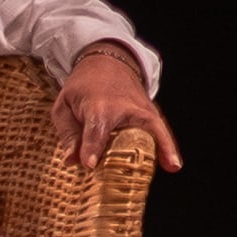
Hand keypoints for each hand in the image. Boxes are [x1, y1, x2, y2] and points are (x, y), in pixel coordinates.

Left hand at [55, 43, 183, 172]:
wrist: (107, 63)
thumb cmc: (83, 88)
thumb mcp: (64, 106)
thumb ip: (68, 134)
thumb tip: (72, 161)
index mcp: (98, 106)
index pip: (97, 129)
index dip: (93, 147)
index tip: (90, 165)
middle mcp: (125, 108)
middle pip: (133, 126)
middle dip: (134, 148)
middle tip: (134, 172)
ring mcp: (141, 110)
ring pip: (155, 128)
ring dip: (164, 146)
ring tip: (172, 165)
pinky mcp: (151, 114)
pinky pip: (160, 131)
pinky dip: (167, 146)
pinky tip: (172, 164)